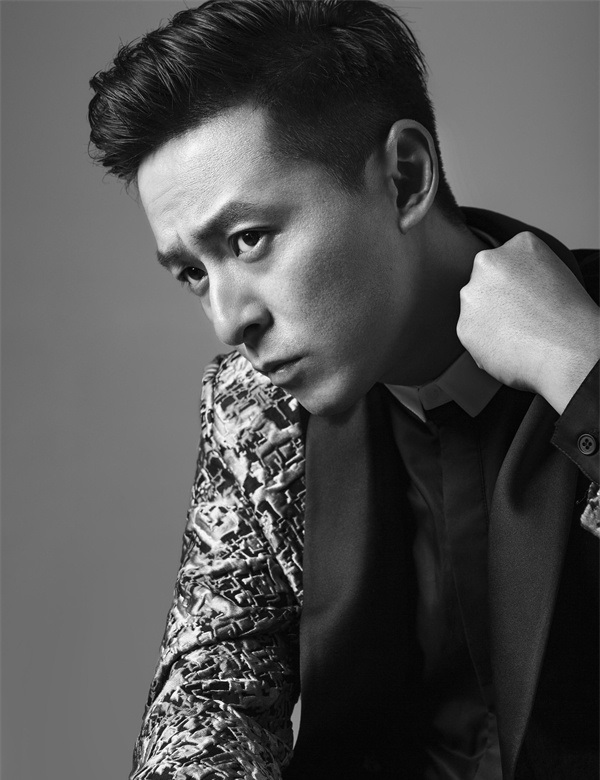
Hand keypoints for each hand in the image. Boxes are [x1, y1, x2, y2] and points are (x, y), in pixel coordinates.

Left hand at [457, 231, 598, 413]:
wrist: (569, 350)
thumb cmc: (571, 317)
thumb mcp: (554, 272)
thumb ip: (523, 271)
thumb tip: (507, 286)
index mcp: (518, 244)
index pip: (506, 262)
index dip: (516, 285)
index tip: (529, 298)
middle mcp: (488, 262)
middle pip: (485, 282)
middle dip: (497, 299)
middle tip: (522, 317)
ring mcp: (472, 294)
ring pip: (475, 309)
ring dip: (489, 321)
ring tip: (519, 335)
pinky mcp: (464, 326)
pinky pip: (473, 335)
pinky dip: (486, 343)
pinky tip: (510, 347)